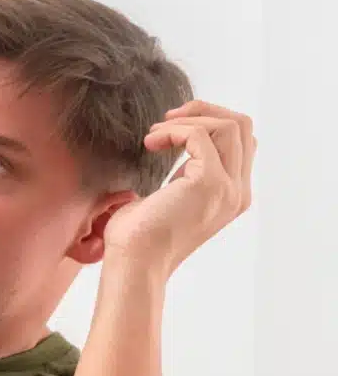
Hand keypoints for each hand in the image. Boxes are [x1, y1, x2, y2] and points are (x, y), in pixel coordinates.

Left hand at [105, 100, 254, 275]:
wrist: (133, 263)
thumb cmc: (138, 236)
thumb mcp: (169, 197)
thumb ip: (185, 175)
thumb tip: (176, 143)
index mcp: (232, 195)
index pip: (242, 142)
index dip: (209, 124)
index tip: (172, 128)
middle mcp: (238, 192)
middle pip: (242, 127)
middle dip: (204, 112)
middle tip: (166, 119)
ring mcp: (228, 188)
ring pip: (229, 126)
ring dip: (188, 120)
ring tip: (154, 134)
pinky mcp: (209, 183)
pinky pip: (200, 136)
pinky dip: (174, 131)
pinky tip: (151, 143)